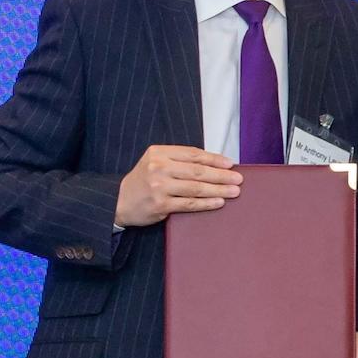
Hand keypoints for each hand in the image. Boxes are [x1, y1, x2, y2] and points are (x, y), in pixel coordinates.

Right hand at [115, 145, 241, 227]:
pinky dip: (206, 203)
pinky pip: (189, 204)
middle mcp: (159, 167)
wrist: (119, 201)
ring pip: (196, 188)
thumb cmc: (143, 180)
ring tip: (234, 191)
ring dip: (218, 189)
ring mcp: (159, 187)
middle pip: (197, 171)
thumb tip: (212, 164)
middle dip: (221, 175)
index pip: (193, 154)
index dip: (214, 159)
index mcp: (159, 152)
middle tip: (238, 178)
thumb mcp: (155, 161)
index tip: (230, 164)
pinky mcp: (160, 205)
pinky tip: (219, 202)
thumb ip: (178, 160)